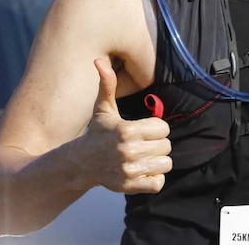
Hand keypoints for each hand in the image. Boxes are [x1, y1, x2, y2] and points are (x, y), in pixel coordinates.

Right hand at [78, 58, 171, 193]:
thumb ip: (106, 85)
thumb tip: (99, 61)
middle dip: (158, 144)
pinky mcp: (130, 187)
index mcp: (127, 130)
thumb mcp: (102, 108)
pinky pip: (158, 183)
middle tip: (144, 144)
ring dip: (158, 161)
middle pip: (167, 146)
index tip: (145, 130)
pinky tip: (143, 171)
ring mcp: (129, 170)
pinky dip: (154, 179)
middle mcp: (129, 151)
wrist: (81, 163)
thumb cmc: (98, 133)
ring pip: (166, 164)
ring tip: (144, 157)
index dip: (157, 129)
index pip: (164, 128)